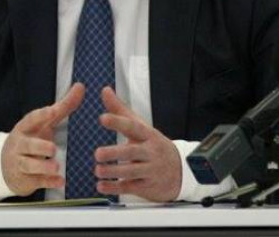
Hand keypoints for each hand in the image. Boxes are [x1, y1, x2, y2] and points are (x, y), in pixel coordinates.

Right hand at [1, 83, 84, 195]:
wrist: (5, 166)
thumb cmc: (31, 138)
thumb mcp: (44, 123)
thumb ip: (63, 107)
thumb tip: (80, 86)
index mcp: (26, 127)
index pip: (31, 119)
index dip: (41, 115)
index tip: (53, 111)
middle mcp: (20, 145)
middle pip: (28, 145)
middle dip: (39, 146)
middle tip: (52, 148)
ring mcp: (21, 163)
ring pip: (29, 165)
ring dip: (43, 166)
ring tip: (56, 166)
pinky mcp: (25, 179)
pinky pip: (37, 181)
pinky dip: (48, 181)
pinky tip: (60, 182)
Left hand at [94, 86, 181, 201]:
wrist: (181, 170)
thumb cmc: (153, 145)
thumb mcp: (140, 126)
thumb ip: (120, 110)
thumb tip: (105, 90)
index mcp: (148, 135)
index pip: (133, 126)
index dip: (118, 122)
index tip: (103, 118)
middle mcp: (150, 152)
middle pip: (132, 152)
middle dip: (115, 153)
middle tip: (98, 153)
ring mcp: (150, 170)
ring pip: (131, 171)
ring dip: (113, 172)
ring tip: (98, 170)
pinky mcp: (148, 186)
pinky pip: (131, 187)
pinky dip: (115, 187)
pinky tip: (102, 185)